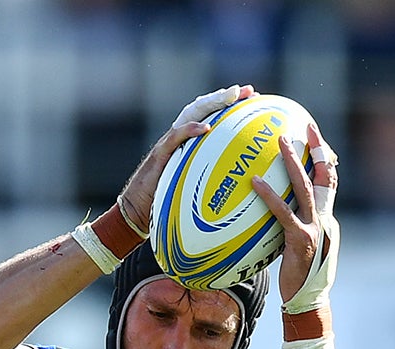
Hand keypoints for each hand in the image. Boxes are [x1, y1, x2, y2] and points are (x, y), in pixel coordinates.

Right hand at [118, 85, 253, 234]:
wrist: (138, 211)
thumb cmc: (169, 203)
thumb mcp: (197, 188)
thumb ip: (214, 179)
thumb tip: (246, 183)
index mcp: (192, 142)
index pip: (214, 115)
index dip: (232, 105)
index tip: (255, 98)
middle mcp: (182, 136)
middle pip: (206, 107)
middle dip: (227, 96)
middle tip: (248, 90)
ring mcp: (170, 142)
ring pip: (192, 113)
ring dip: (213, 103)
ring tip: (231, 97)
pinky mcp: (159, 154)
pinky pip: (175, 138)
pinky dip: (190, 130)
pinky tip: (206, 127)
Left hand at [252, 121, 339, 309]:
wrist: (309, 302)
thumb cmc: (300, 278)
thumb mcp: (300, 247)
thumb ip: (293, 226)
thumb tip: (274, 212)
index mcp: (327, 218)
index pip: (329, 181)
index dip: (325, 156)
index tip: (315, 135)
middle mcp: (325, 218)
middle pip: (323, 175)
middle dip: (315, 148)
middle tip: (302, 125)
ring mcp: (315, 227)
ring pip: (305, 187)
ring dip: (293, 162)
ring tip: (279, 141)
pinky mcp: (301, 240)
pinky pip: (283, 212)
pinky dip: (269, 195)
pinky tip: (254, 183)